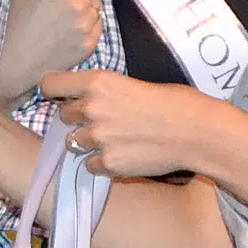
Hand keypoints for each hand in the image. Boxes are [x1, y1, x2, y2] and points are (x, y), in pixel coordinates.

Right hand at [0, 0, 103, 109]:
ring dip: (87, 4)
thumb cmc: (15, 28)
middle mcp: (79, 6)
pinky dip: (89, 22)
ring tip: (68, 14)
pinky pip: (99, 23)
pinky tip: (72, 29)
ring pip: (98, 4)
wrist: (16, 67)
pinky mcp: (90, 44)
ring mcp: (87, 26)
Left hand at [42, 70, 213, 177]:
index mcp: (98, 82)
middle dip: (77, 119)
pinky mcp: (108, 163)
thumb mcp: (133, 83)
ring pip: (73, 143)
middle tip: (102, 121)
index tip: (60, 96)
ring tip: (115, 140)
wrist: (197, 132)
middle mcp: (92, 109)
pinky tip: (124, 155)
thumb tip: (87, 100)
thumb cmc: (175, 102)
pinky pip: (90, 165)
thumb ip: (105, 92)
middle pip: (63, 116)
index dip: (53, 91)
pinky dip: (102, 163)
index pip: (50, 84)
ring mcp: (98, 138)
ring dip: (87, 143)